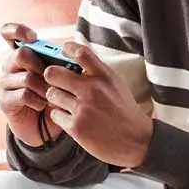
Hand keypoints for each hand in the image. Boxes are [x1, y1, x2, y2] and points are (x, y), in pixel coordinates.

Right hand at [0, 23, 62, 146]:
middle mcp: (10, 66)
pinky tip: (43, 105)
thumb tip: (70, 55)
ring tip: (53, 96)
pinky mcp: (5, 101)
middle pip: (20, 53)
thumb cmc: (55, 95)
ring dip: (45, 87)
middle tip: (53, 78)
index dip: (17, 30)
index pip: (9, 33)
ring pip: (26, 77)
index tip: (32, 36)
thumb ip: (61, 63)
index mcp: (22, 55)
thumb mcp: (61, 77)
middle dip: (41, 65)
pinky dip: (38, 100)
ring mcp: (5, 83)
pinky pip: (23, 94)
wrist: (46, 126)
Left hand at [42, 42, 152, 167]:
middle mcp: (93, 89)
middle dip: (52, 77)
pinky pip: (55, 114)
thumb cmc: (124, 111)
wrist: (137, 140)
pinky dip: (61, 116)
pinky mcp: (76, 126)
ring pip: (51, 94)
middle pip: (53, 72)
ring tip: (68, 104)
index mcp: (105, 76)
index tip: (63, 52)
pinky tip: (73, 118)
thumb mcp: (116, 85)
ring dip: (56, 98)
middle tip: (57, 83)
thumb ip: (97, 73)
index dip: (67, 49)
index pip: (80, 53)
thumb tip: (74, 60)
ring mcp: (83, 108)